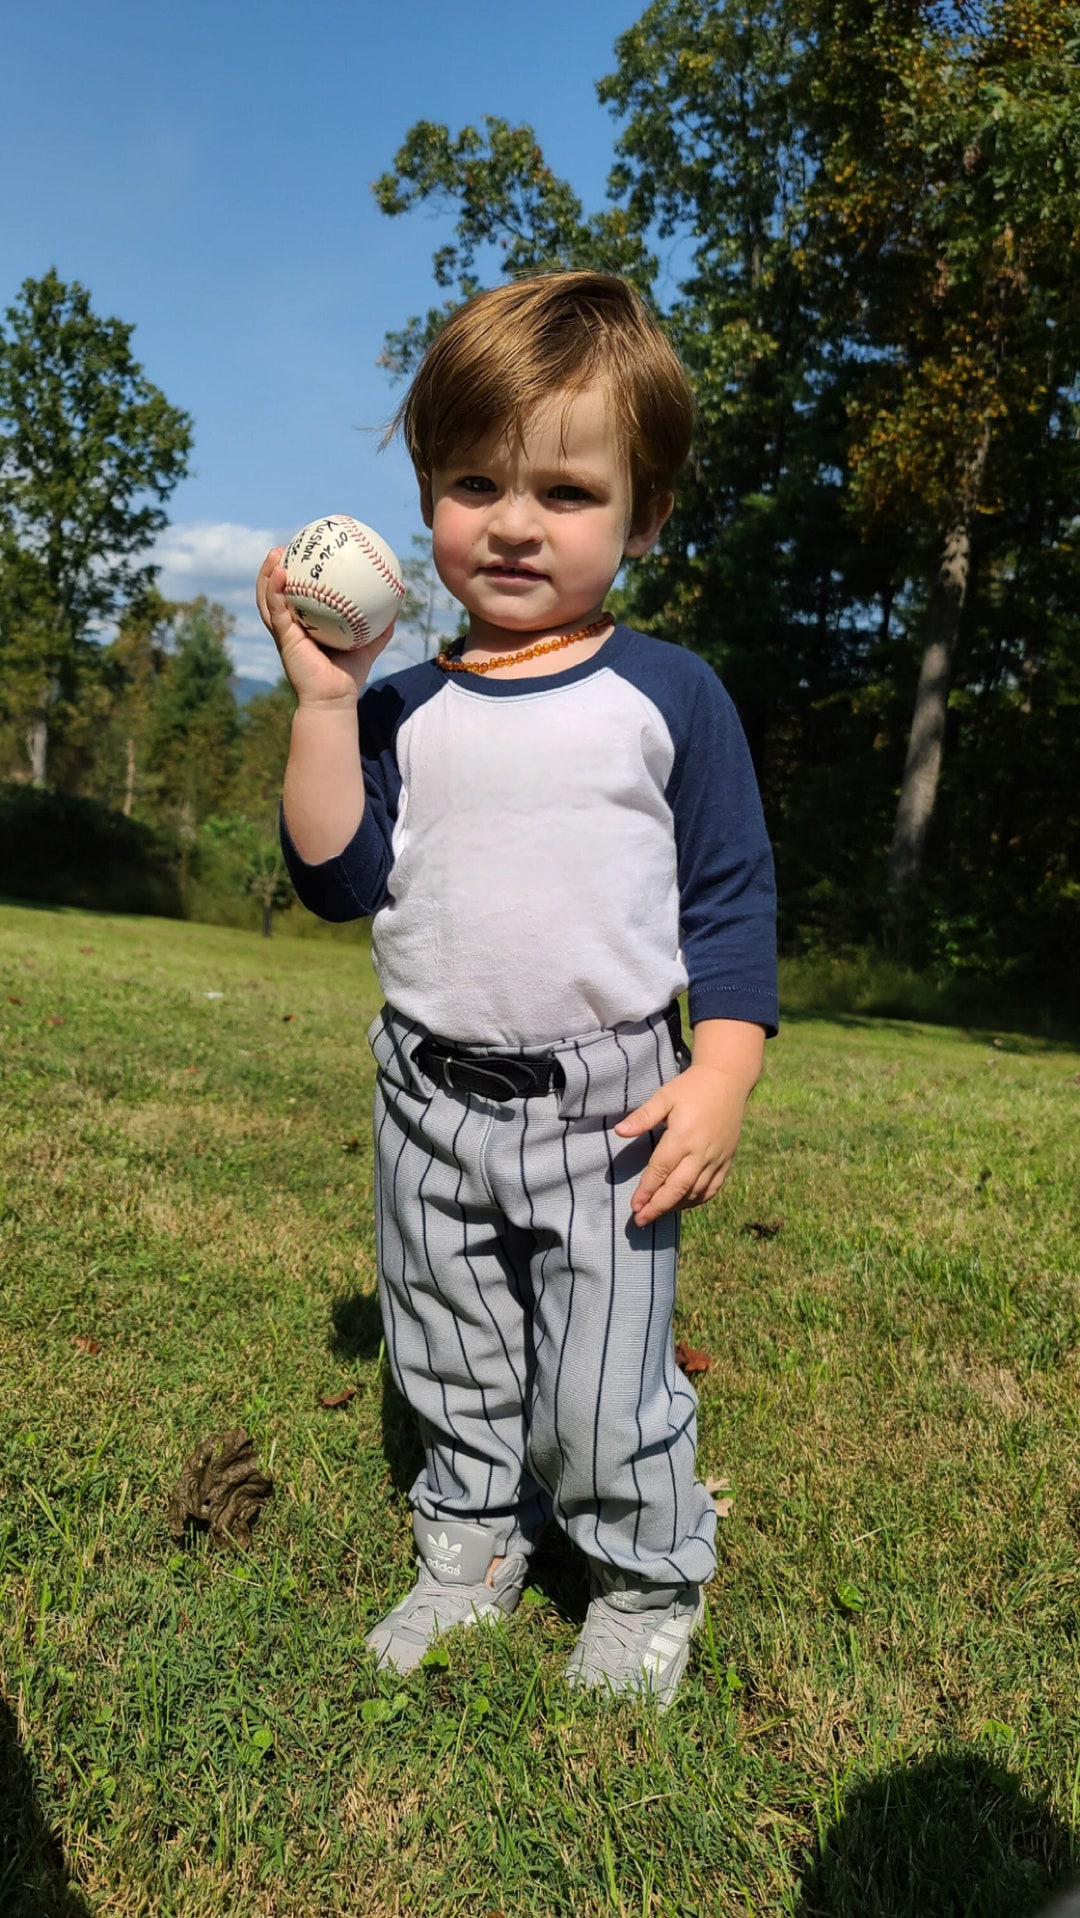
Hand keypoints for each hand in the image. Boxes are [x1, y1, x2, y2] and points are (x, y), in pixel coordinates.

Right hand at [255, 548, 396, 705]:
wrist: (335, 699)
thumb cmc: (349, 674)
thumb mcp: (370, 643)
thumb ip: (383, 622)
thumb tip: (401, 594)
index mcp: (306, 625)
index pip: (297, 595)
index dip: (297, 575)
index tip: (305, 553)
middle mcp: (291, 626)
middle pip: (276, 593)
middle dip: (275, 569)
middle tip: (284, 547)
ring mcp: (284, 632)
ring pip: (267, 598)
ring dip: (266, 574)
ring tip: (274, 553)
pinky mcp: (283, 638)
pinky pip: (275, 610)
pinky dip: (274, 590)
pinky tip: (280, 573)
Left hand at [614, 1021, 765, 1226]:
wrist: (728, 1081)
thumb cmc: (691, 1088)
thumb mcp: (664, 1096)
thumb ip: (643, 1117)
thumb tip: (619, 1132)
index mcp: (683, 1137)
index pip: (660, 1170)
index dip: (646, 1191)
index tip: (634, 1206)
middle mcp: (701, 1152)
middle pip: (678, 1188)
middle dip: (658, 1207)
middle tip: (641, 1221)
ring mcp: (716, 1158)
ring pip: (696, 1192)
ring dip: (676, 1206)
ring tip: (658, 1214)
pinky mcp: (727, 1159)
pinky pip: (712, 1188)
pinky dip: (697, 1200)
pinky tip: (683, 1204)